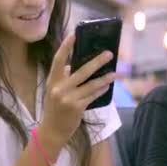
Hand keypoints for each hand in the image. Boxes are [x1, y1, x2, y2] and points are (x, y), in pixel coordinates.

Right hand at [39, 33, 115, 149]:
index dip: (66, 46)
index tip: (74, 34)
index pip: (58, 60)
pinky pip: (93, 95)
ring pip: (91, 84)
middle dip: (97, 61)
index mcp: (52, 81)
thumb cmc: (54, 109)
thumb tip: (74, 65)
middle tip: (109, 53)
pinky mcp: (77, 108)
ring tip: (115, 72)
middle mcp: (59, 88)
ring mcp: (68, 99)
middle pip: (81, 70)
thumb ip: (63, 78)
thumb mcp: (54, 91)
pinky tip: (108, 85)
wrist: (51, 131)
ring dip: (105, 77)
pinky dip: (102, 90)